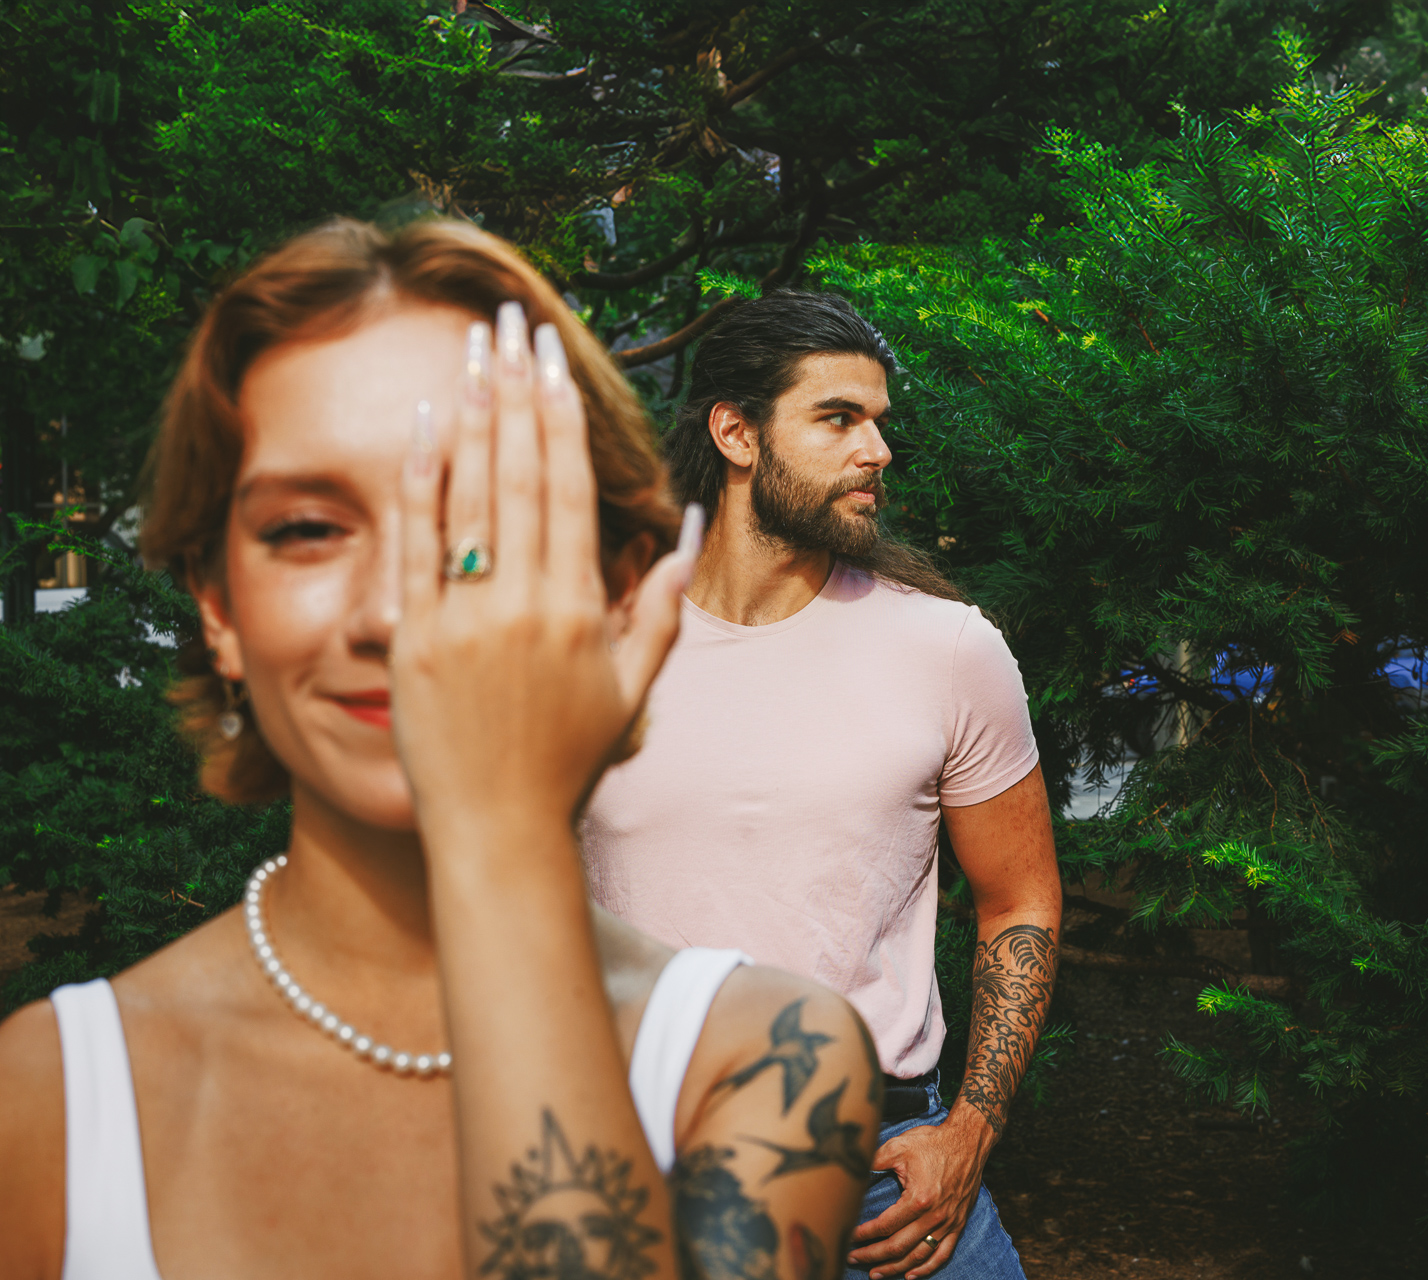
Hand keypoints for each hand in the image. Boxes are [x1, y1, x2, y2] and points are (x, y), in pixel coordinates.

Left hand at [394, 303, 688, 848]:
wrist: (497, 829)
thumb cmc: (570, 761)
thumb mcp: (633, 689)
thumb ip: (659, 610)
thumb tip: (680, 533)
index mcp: (580, 610)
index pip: (568, 490)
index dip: (560, 418)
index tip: (554, 360)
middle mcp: (523, 605)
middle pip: (521, 475)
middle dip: (517, 392)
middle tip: (512, 324)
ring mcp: (464, 620)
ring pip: (469, 497)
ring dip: (471, 417)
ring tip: (473, 353)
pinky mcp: (415, 640)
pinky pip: (416, 545)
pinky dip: (420, 482)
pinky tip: (426, 427)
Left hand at [848, 1109, 993, 1279]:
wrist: (968, 1141)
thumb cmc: (933, 1142)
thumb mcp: (899, 1145)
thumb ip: (874, 1160)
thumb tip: (853, 1172)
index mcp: (918, 1198)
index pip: (885, 1226)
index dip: (863, 1235)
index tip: (848, 1237)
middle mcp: (934, 1216)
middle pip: (898, 1246)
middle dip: (872, 1255)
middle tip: (852, 1258)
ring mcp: (947, 1223)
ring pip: (918, 1256)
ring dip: (895, 1268)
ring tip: (875, 1273)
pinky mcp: (957, 1224)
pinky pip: (942, 1254)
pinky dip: (926, 1268)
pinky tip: (910, 1275)